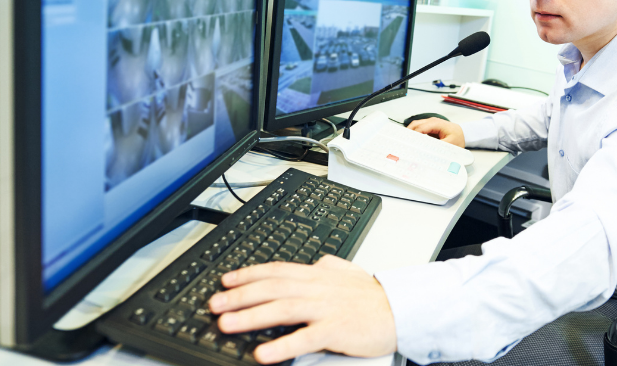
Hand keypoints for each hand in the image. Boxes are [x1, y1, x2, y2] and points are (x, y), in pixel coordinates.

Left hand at [208, 257, 396, 363]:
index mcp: (317, 274)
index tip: (225, 280)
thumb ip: (329, 266)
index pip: (276, 270)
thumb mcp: (348, 273)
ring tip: (226, 324)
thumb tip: (316, 261)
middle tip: (215, 304)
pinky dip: (282, 346)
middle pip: (272, 288)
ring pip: (282, 309)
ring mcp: (326, 308)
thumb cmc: (373, 296)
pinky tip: (263, 354)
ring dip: (251, 317)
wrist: (401, 310)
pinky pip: (304, 338)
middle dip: (239, 295)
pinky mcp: (336, 330)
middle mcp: (317, 288)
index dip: (248, 274)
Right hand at [407, 118, 464, 147]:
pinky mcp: (429, 128)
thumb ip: (439, 146)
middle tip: (403, 143)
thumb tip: (428, 150)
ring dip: (410, 134)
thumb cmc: (459, 137)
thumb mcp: (450, 144)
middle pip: (415, 125)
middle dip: (408, 133)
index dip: (413, 135)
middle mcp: (431, 121)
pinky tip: (412, 142)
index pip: (420, 128)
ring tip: (406, 143)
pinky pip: (419, 129)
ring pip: (415, 126)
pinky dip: (414, 135)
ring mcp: (430, 124)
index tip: (408, 143)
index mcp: (436, 124)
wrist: (464, 134)